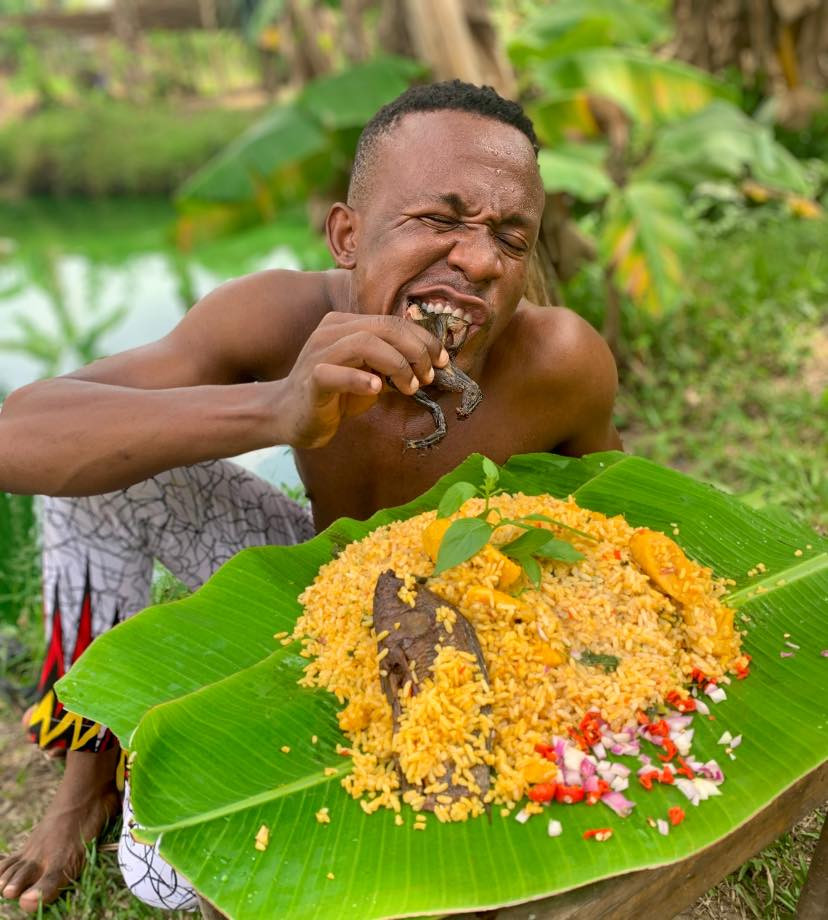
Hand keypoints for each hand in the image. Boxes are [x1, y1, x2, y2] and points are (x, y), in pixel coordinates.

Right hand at [277, 313, 448, 447]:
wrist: (290, 415)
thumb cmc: (334, 395)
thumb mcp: (369, 374)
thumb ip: (392, 365)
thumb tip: (431, 366)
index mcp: (346, 324)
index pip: (392, 322)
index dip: (423, 339)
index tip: (442, 361)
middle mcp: (331, 331)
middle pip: (384, 328)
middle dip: (416, 350)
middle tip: (429, 375)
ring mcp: (319, 353)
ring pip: (364, 344)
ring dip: (396, 364)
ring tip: (410, 387)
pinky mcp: (311, 378)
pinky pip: (336, 373)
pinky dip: (361, 380)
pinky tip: (377, 390)